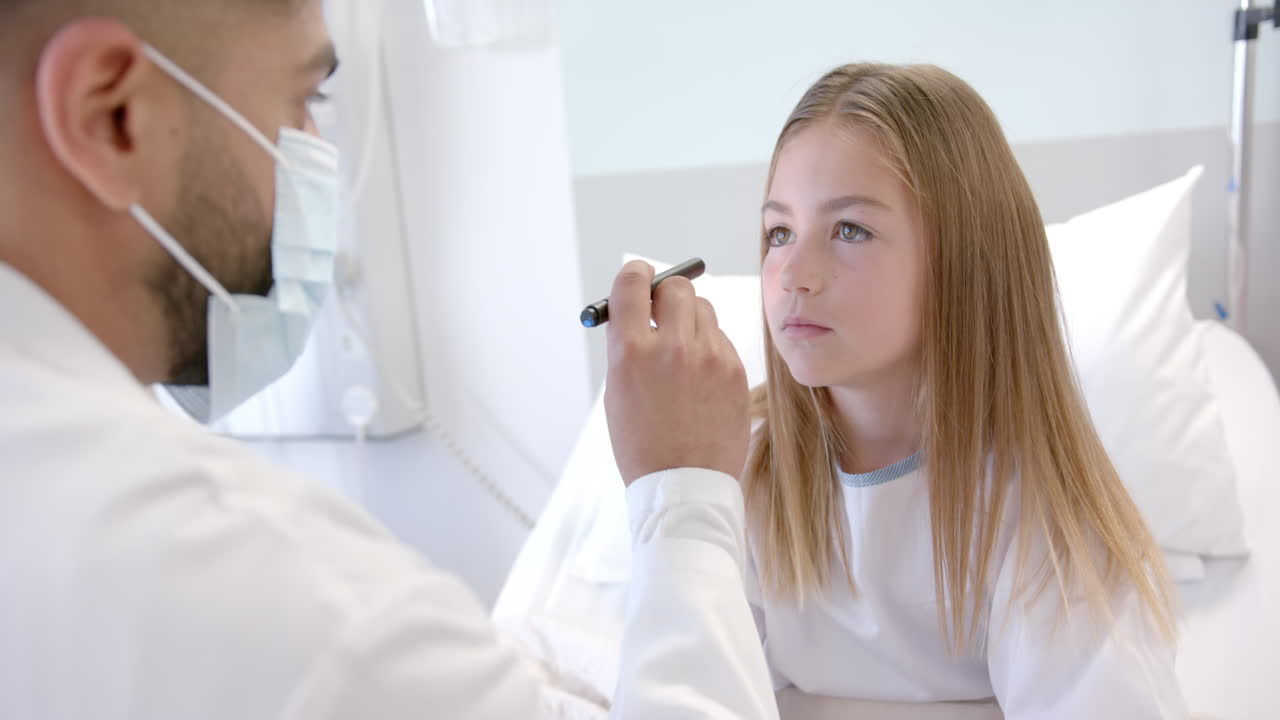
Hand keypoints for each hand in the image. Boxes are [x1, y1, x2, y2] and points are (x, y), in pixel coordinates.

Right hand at [603, 261, 749, 485]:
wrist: (683, 487)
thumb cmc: (643, 442)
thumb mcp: (618, 390)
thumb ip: (627, 344)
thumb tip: (638, 307)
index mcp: (631, 353)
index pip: (633, 283)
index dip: (635, 274)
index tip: (639, 277)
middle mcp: (671, 348)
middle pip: (676, 287)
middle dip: (666, 294)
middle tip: (661, 310)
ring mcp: (709, 358)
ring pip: (703, 309)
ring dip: (690, 321)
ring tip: (682, 355)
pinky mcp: (735, 371)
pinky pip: (721, 339)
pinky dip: (710, 348)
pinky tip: (701, 380)